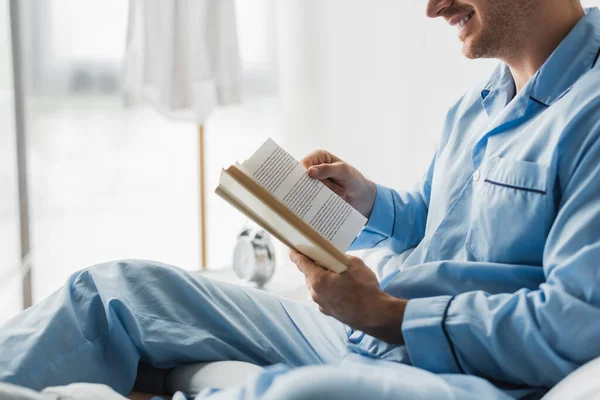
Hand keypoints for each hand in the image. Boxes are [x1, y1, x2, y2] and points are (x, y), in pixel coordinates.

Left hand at [290, 250, 406, 343]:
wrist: (375, 315)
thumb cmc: (364, 288)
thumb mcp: (353, 264)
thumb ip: (339, 258)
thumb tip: (334, 259)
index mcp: (317, 279)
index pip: (301, 262)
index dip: (297, 253)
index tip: (293, 248)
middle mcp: (315, 293)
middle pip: (310, 274)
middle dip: (315, 265)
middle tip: (324, 258)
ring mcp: (321, 305)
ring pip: (318, 286)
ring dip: (324, 279)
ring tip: (338, 274)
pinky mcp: (329, 312)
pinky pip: (325, 296)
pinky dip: (330, 290)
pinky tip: (343, 288)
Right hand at [300, 150, 376, 217]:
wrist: (361, 196)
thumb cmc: (353, 179)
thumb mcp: (343, 171)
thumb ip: (327, 169)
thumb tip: (310, 171)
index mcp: (319, 157)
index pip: (304, 163)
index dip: (304, 172)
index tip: (311, 180)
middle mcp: (314, 168)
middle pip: (302, 177)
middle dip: (311, 185)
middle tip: (326, 190)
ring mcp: (314, 182)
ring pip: (305, 189)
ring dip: (318, 193)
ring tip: (338, 193)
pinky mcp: (316, 194)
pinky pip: (310, 198)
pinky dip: (317, 200)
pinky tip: (328, 201)